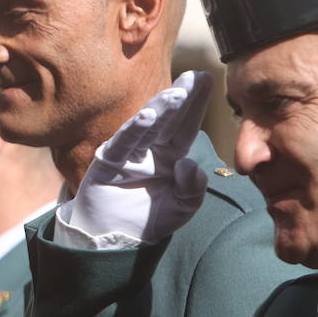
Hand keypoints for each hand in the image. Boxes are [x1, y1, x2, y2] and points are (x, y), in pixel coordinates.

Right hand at [58, 70, 212, 245]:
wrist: (112, 240)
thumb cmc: (147, 222)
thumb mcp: (182, 208)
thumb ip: (193, 188)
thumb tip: (190, 164)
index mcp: (170, 157)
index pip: (187, 127)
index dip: (197, 104)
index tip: (208, 78)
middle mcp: (151, 150)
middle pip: (169, 120)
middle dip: (182, 97)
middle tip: (196, 76)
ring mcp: (129, 154)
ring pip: (148, 126)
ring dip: (161, 109)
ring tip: (176, 94)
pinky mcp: (108, 162)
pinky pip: (123, 143)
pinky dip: (134, 129)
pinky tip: (146, 116)